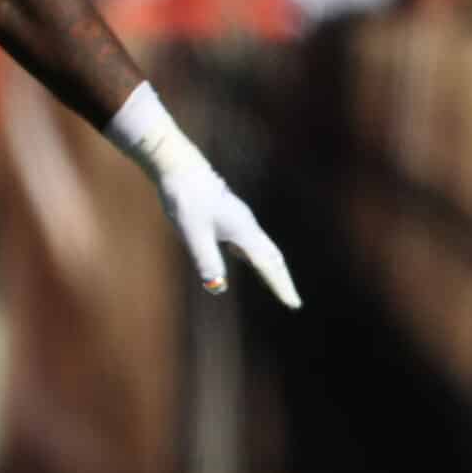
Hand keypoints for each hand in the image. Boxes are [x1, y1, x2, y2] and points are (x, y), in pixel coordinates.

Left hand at [153, 158, 300, 307]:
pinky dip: (255, 256)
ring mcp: (238, 219)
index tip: (293, 304)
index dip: (280, 286)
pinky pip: (247, 241)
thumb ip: (206, 260)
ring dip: (271, 268)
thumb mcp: (193, 233)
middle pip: (272, 257)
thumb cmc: (185, 199)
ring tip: (276, 284)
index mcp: (243, 231)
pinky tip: (247, 257)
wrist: (178, 167)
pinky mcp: (227, 215)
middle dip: (282, 280)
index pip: (268, 265)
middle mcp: (246, 225)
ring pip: (261, 248)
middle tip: (292, 301)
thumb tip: (218, 287)